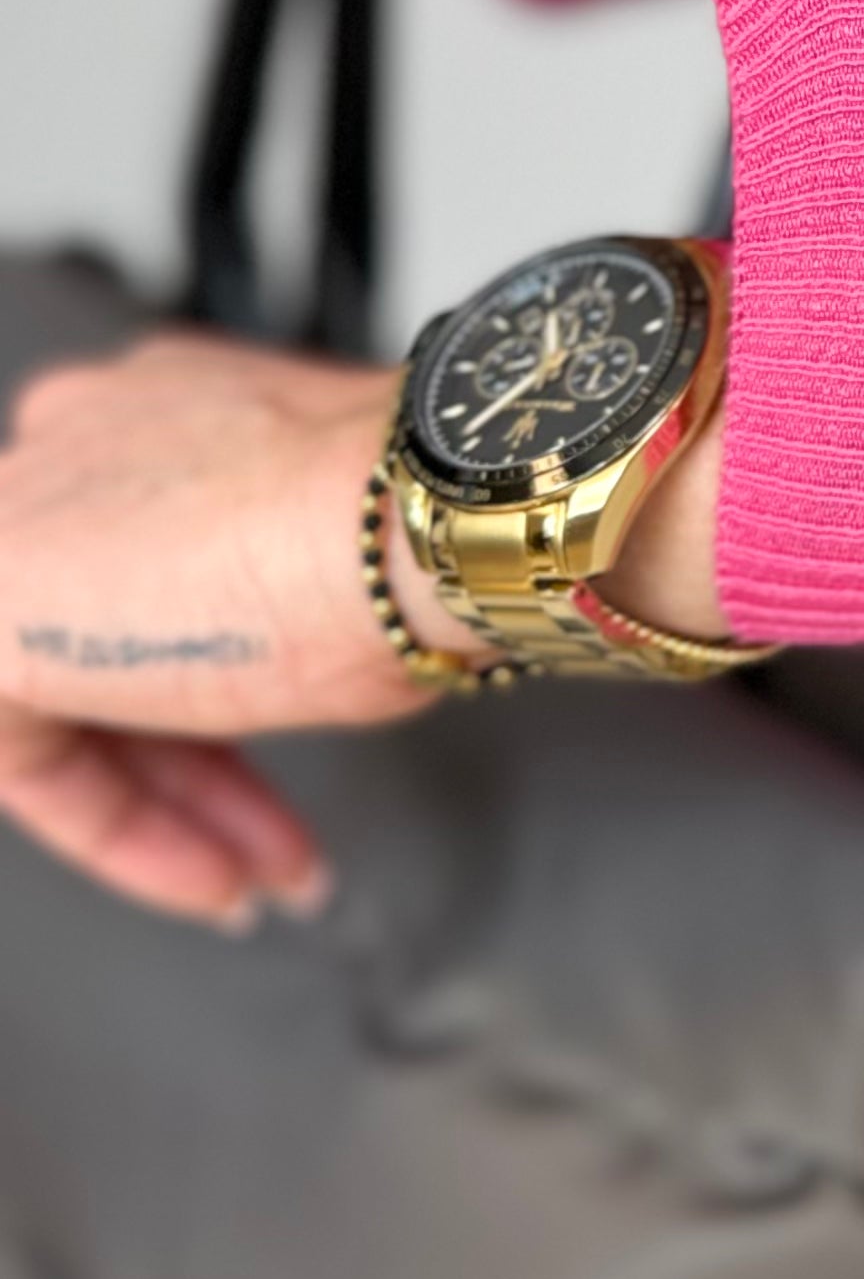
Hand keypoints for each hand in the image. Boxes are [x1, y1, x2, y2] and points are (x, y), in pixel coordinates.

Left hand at [0, 330, 737, 930]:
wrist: (408, 515)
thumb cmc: (410, 522)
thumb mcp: (349, 546)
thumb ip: (289, 568)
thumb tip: (318, 626)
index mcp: (165, 407)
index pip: (162, 576)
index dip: (226, 690)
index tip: (290, 756)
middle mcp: (81, 442)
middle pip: (113, 647)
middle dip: (205, 768)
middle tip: (276, 841)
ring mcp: (26, 507)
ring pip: (71, 700)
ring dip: (175, 809)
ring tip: (263, 871)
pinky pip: (26, 751)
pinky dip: (117, 830)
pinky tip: (210, 869)